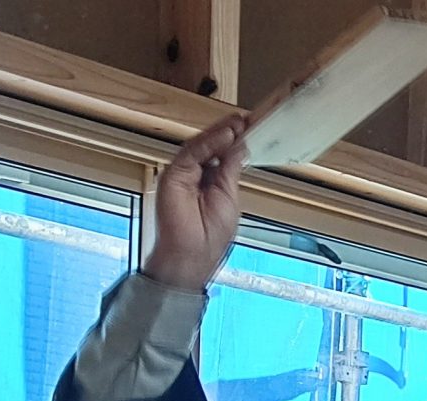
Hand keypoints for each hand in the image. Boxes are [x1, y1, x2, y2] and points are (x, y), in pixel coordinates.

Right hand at [141, 115, 248, 292]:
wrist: (192, 254)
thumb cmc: (209, 235)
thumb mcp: (229, 196)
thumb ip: (231, 170)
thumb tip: (239, 146)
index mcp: (211, 179)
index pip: (224, 153)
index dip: (237, 139)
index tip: (253, 126)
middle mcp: (196, 173)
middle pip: (212, 145)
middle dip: (230, 131)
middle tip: (248, 119)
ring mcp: (184, 172)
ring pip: (202, 144)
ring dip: (221, 132)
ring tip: (239, 123)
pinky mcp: (173, 174)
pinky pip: (193, 152)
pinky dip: (210, 142)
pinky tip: (225, 135)